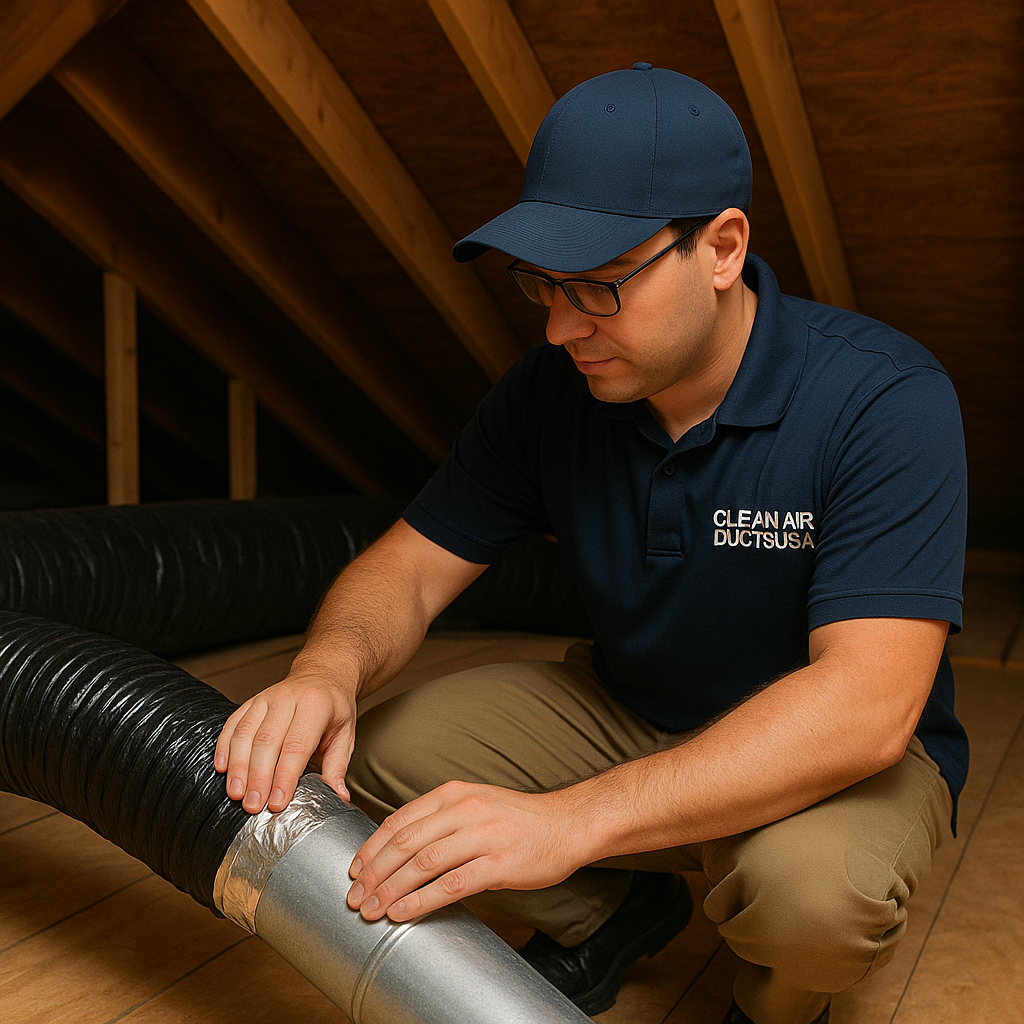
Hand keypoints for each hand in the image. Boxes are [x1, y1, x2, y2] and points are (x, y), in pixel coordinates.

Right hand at [214, 672, 356, 813]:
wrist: (323, 674)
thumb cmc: (334, 707)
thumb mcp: (345, 734)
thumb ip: (337, 766)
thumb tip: (338, 797)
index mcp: (316, 705)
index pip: (297, 745)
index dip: (285, 776)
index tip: (277, 802)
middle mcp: (288, 698)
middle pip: (267, 741)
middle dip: (258, 777)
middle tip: (254, 805)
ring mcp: (267, 697)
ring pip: (246, 733)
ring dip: (238, 766)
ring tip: (237, 794)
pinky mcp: (252, 701)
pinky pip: (233, 724)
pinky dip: (225, 747)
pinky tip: (223, 769)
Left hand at [345, 781, 592, 922]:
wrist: (567, 824)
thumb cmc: (519, 819)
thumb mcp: (475, 802)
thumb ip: (441, 818)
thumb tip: (399, 848)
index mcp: (453, 793)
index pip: (400, 820)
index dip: (371, 847)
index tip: (354, 869)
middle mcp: (464, 810)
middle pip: (405, 843)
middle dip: (374, 872)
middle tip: (355, 896)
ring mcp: (482, 836)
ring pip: (423, 864)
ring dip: (391, 890)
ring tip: (373, 909)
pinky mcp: (498, 864)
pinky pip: (451, 885)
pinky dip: (421, 901)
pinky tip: (404, 912)